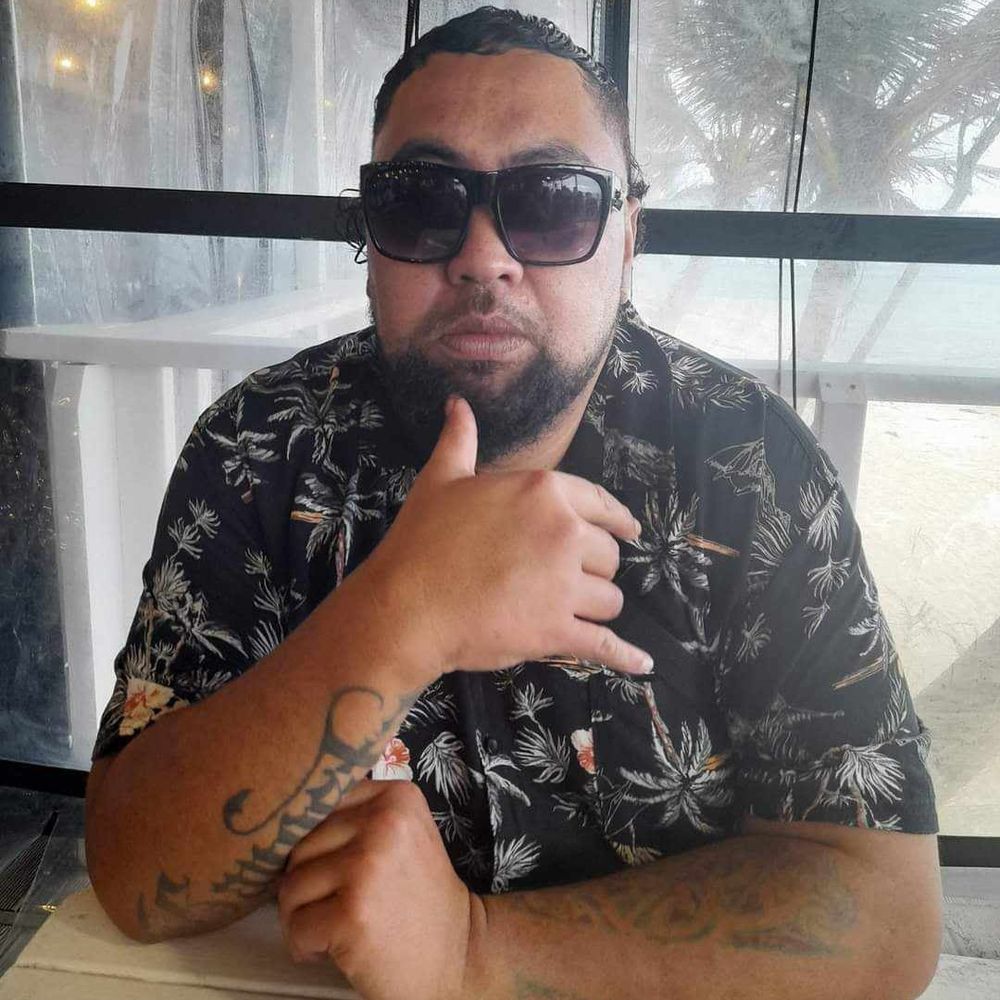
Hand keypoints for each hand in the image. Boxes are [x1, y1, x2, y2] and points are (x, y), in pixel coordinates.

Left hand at [278, 780, 484, 999]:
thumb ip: (358, 815)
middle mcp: (383, 821)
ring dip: (301, 915)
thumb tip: (287, 819)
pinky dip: (304, 945)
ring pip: (292, 884)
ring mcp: (368, 864)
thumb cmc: (417, 897)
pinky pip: (296, 925)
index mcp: (395, 795)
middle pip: (301, 845)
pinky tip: (333, 948)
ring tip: (335, 926)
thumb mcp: (402, 834)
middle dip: (306, 883)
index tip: (334, 869)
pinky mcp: (353, 911)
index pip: (320, 804)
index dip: (315, 842)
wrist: (459, 955)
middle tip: (335, 906)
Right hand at [356, 396, 652, 679]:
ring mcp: (564, 585)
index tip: (631, 532)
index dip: (619, 521)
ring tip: (571, 611)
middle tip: (565, 578)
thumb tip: (457, 403)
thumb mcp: (441, 480)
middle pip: (609, 555)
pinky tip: (642, 664)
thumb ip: (460, 440)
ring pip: (609, 599)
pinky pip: (606, 645)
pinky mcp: (558, 630)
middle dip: (592, 568)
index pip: (602, 505)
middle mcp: (564, 533)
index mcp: (544, 491)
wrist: (406, 604)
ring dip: (595, 606)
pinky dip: (626, 657)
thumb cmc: (422, 539)